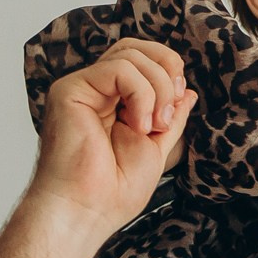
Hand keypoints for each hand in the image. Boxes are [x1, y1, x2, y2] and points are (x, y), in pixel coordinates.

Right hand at [26, 39, 195, 236]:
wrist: (87, 210)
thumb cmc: (114, 189)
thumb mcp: (157, 146)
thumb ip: (171, 116)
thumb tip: (188, 91)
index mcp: (114, 101)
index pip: (143, 59)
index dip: (168, 71)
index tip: (178, 104)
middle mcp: (95, 90)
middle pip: (136, 47)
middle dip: (167, 70)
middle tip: (170, 108)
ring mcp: (82, 88)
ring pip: (130, 54)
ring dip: (157, 89)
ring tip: (152, 126)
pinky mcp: (70, 90)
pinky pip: (118, 68)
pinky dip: (141, 93)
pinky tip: (138, 125)